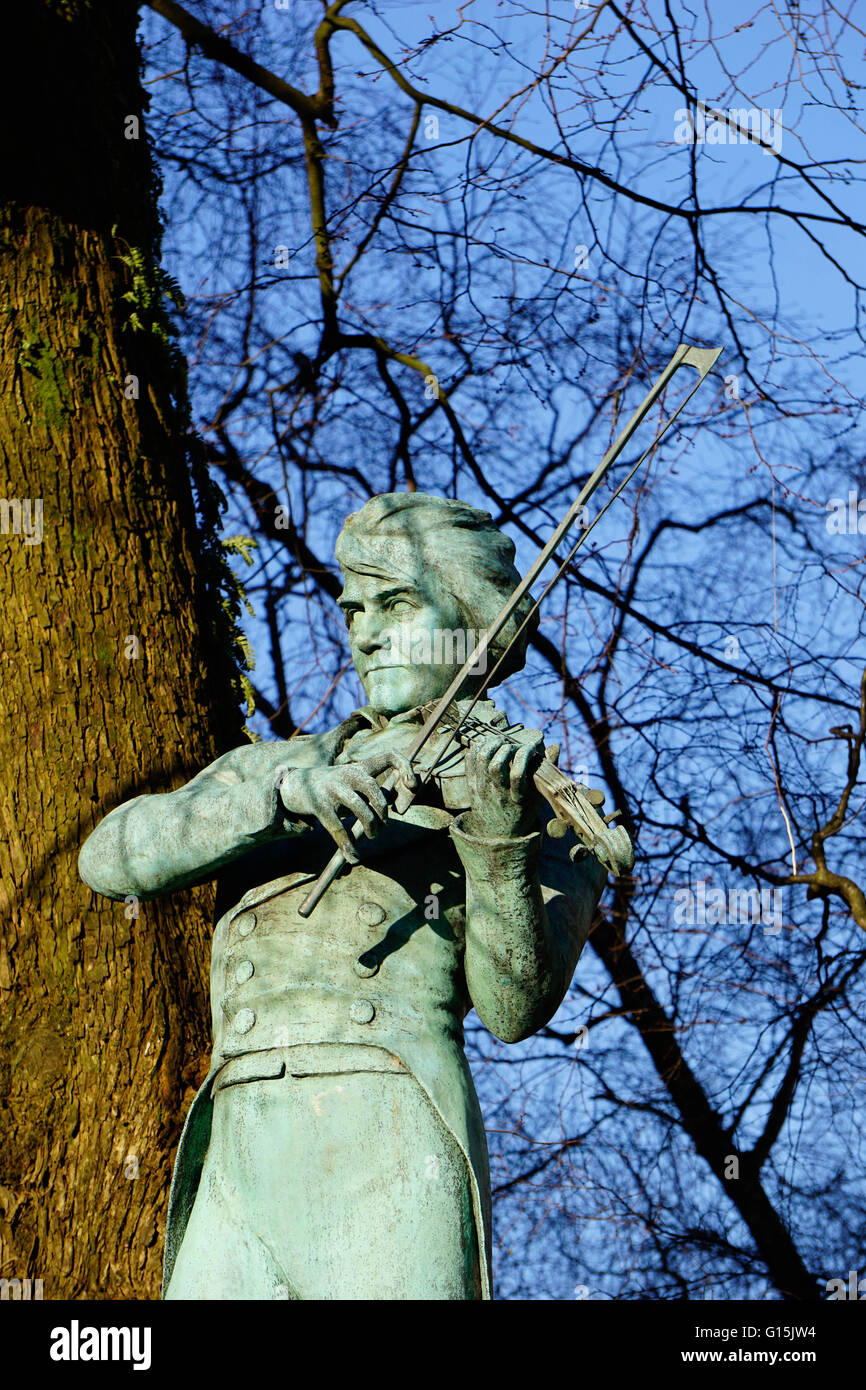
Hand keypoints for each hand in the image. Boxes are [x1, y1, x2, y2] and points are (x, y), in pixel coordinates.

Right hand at [278, 751, 416, 862]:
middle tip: (384, 825)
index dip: (406, 767)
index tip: (413, 785)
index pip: (389, 756)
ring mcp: (332, 787)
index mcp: (360, 767)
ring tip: (372, 836)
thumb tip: (398, 806)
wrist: (293, 784)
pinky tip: (352, 855)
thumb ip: (373, 793)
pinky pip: (337, 827)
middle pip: (374, 788)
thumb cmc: (332, 789)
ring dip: (370, 826)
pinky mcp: (318, 804)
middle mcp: (347, 773)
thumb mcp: (353, 785)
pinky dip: (347, 844)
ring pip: (359, 808)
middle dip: (383, 811)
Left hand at [461, 729, 543, 839]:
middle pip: (496, 766)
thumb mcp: (539, 798)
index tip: (532, 748)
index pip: (518, 775)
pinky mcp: (472, 786)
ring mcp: (482, 790)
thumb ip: (547, 773)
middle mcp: (498, 794)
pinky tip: (488, 743)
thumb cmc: (524, 812)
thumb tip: (555, 747)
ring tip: (501, 740)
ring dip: (492, 744)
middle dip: (507, 748)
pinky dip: (478, 747)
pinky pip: (471, 761)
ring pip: (482, 760)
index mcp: (517, 799)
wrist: (499, 835)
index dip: (525, 755)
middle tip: (514, 744)